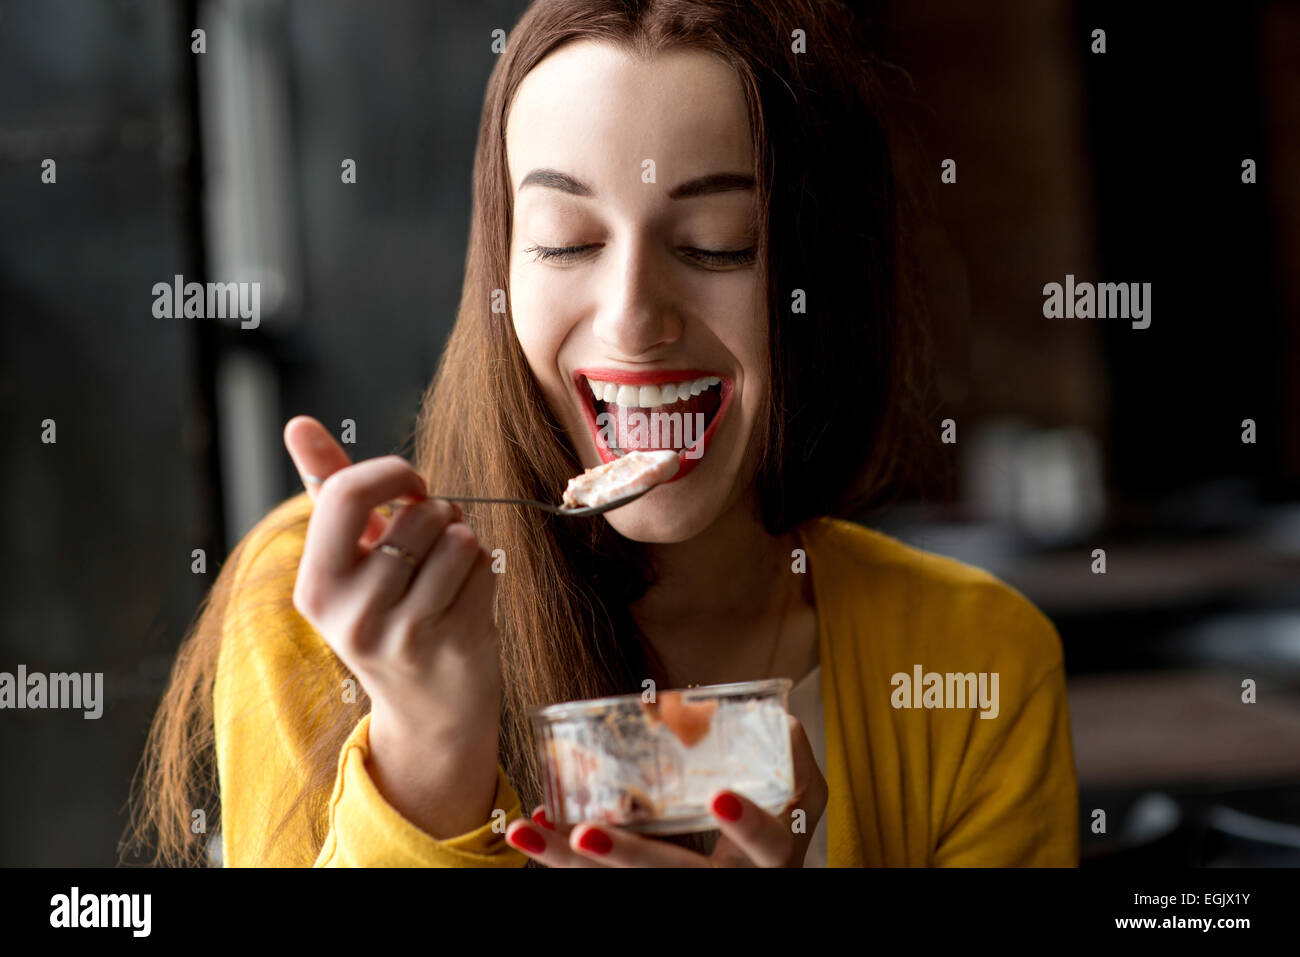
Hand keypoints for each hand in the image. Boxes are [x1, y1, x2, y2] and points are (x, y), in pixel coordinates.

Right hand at [283, 414, 503, 838]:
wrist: (430, 712)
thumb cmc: (389, 616)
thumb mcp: (349, 560)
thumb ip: (327, 488)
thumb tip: (297, 423)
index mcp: (315, 587)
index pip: (347, 495)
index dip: (393, 473)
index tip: (412, 485)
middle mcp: (350, 614)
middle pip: (416, 513)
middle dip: (439, 511)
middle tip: (435, 540)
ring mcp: (401, 633)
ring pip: (456, 536)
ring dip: (464, 540)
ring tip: (449, 570)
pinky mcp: (451, 643)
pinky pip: (482, 565)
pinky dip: (485, 568)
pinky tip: (467, 596)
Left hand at [505, 714, 827, 866]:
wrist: (757, 874)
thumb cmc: (780, 824)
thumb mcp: (801, 796)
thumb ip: (792, 757)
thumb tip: (780, 715)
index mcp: (768, 860)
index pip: (768, 845)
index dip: (747, 825)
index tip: (719, 798)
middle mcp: (725, 883)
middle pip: (673, 879)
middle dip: (626, 858)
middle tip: (585, 834)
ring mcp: (683, 891)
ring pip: (621, 888)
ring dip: (566, 861)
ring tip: (526, 829)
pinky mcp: (647, 886)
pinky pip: (599, 879)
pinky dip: (561, 856)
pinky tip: (535, 826)